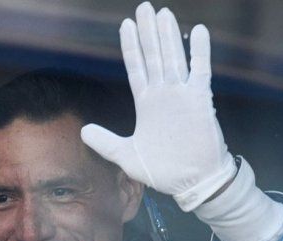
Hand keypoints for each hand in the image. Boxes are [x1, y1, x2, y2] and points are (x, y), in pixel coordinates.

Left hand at [81, 2, 236, 211]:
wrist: (191, 182)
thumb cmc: (162, 170)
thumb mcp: (126, 156)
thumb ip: (105, 142)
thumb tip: (83, 131)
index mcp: (146, 104)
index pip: (136, 68)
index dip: (130, 47)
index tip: (125, 25)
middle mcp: (163, 95)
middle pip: (153, 56)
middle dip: (148, 32)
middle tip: (144, 7)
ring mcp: (182, 96)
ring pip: (173, 58)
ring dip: (168, 36)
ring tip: (163, 13)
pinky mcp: (200, 101)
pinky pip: (200, 71)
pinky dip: (200, 52)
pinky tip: (197, 32)